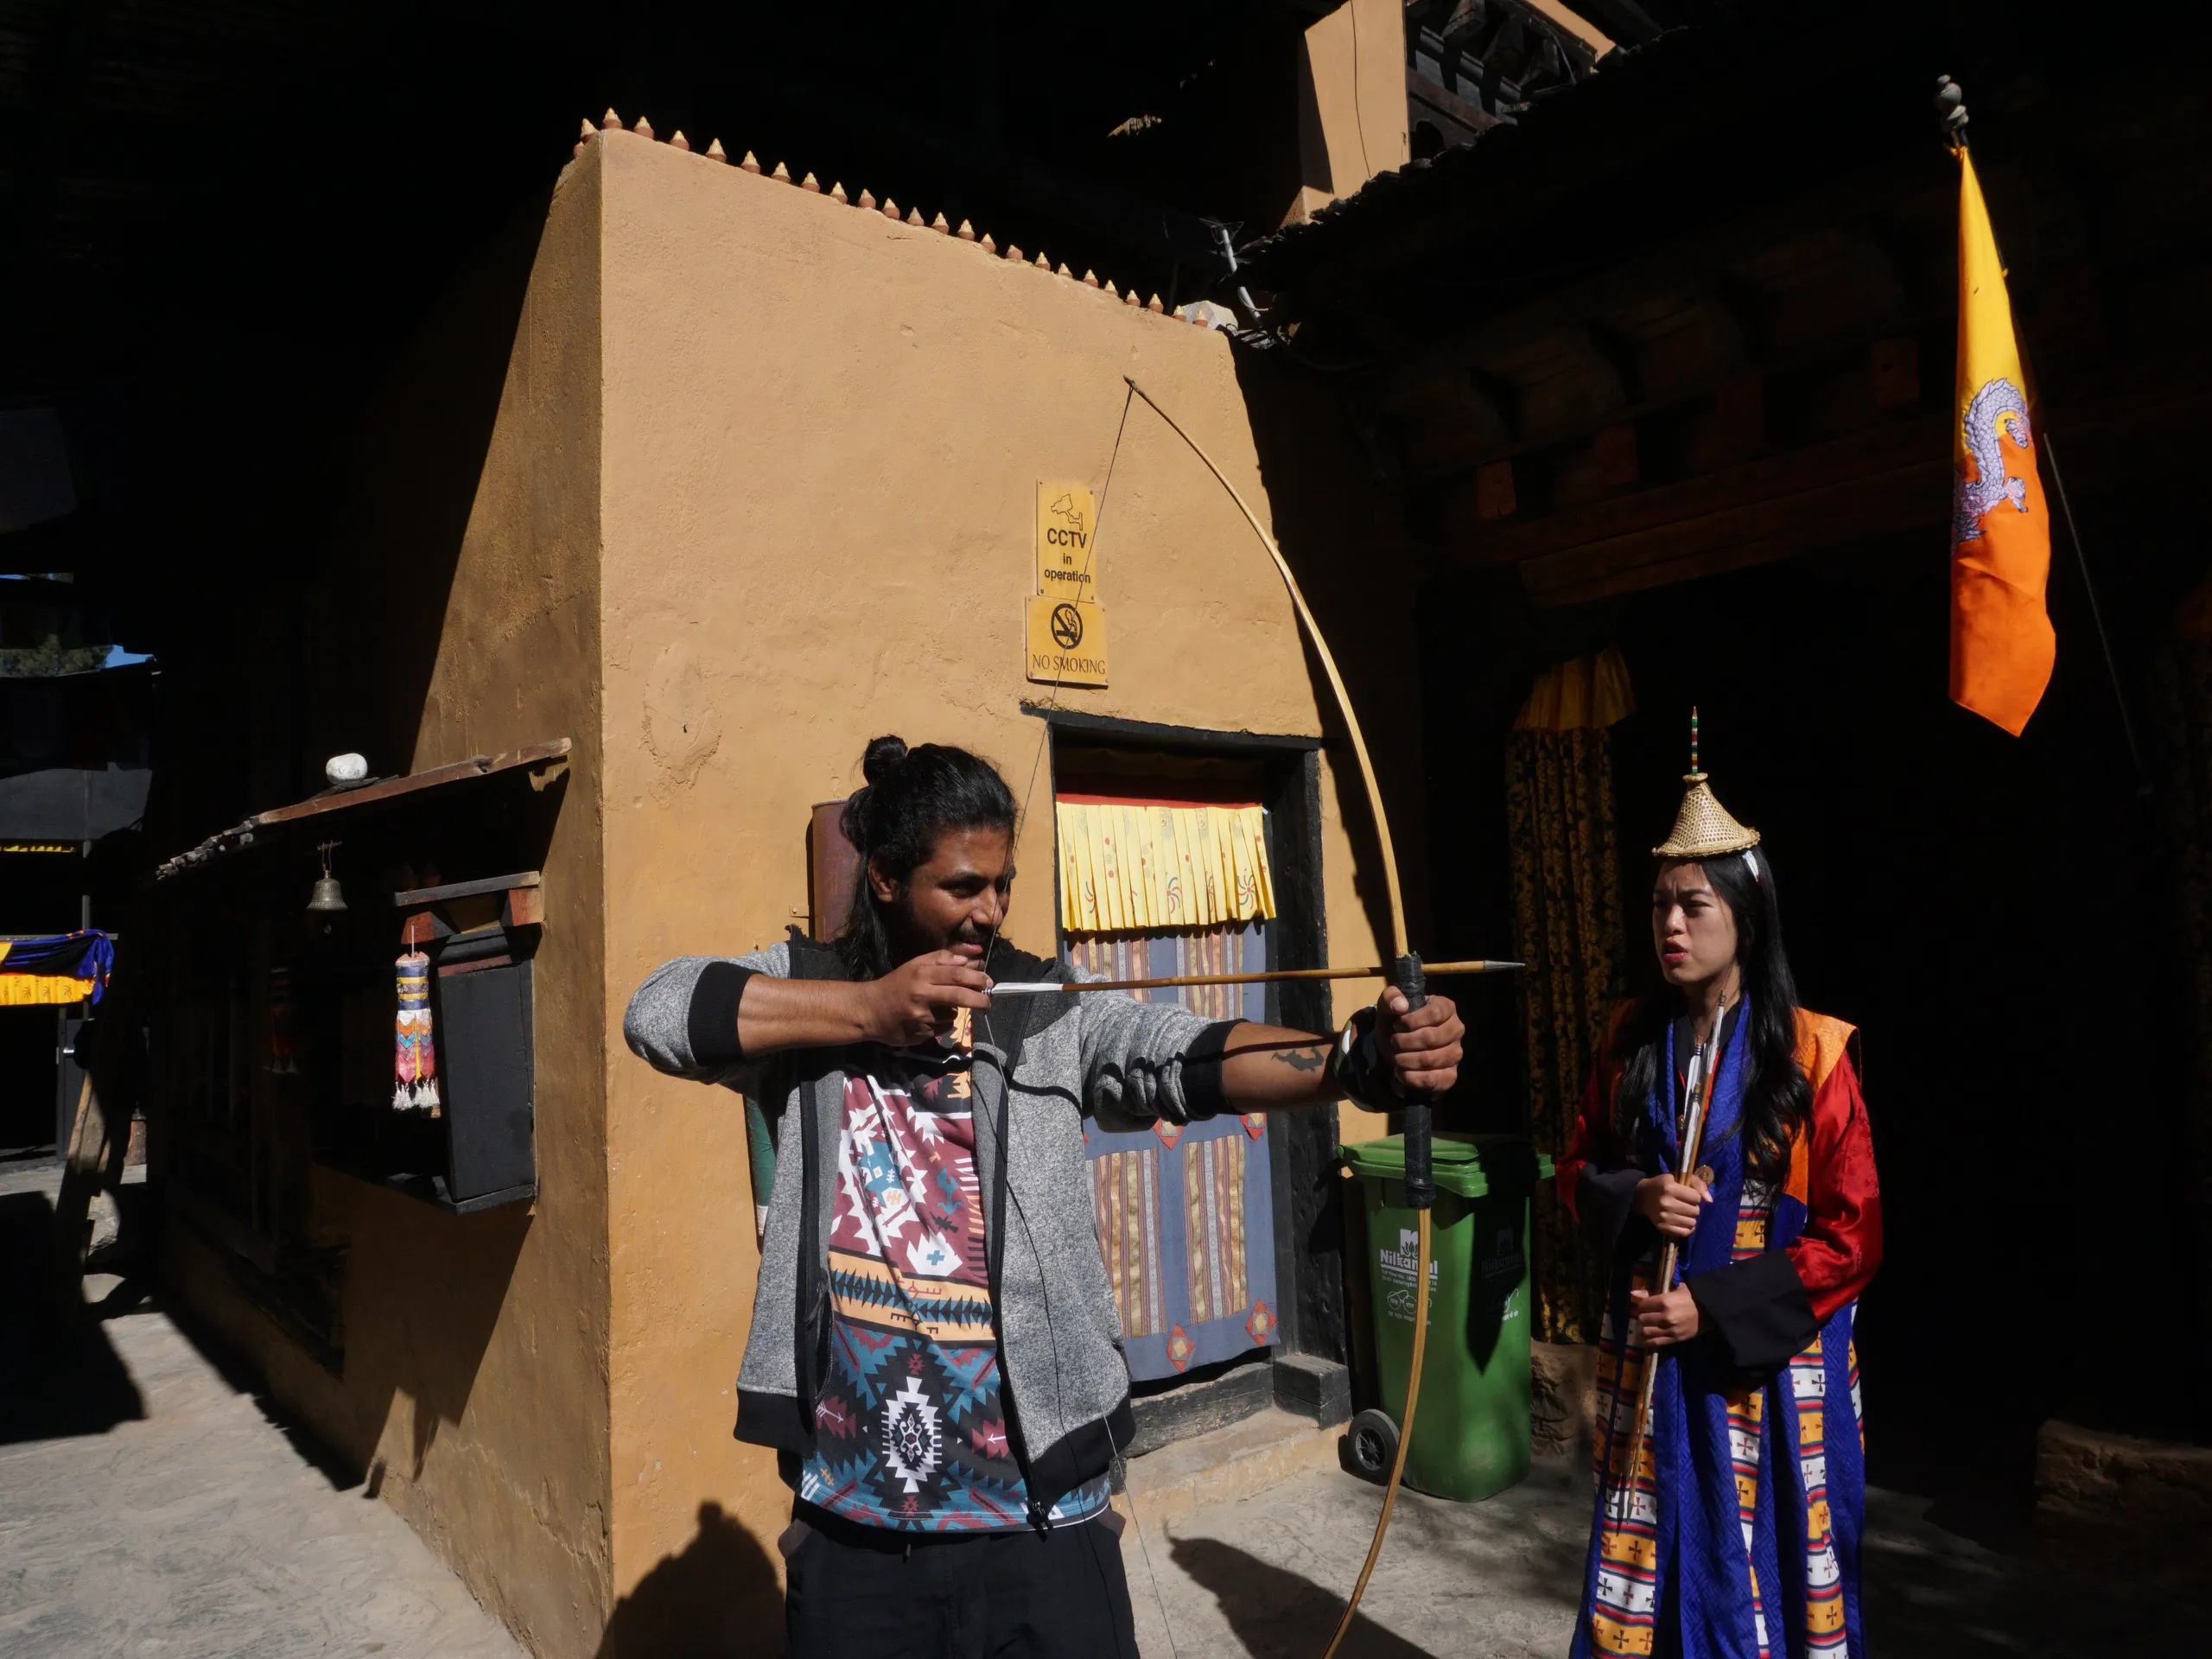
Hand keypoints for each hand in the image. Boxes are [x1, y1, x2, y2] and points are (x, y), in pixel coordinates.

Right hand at [862, 951, 992, 1045]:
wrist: (869, 1010)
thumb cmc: (895, 985)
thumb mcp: (914, 965)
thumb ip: (941, 960)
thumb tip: (967, 961)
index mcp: (922, 975)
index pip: (956, 975)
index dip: (977, 979)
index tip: (989, 983)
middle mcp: (922, 995)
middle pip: (959, 996)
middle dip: (979, 1000)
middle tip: (988, 1004)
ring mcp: (920, 1017)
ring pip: (951, 1016)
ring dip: (953, 1012)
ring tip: (936, 1008)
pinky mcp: (919, 1034)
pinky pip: (940, 1029)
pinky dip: (940, 1024)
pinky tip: (926, 1020)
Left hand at [1374, 988, 1463, 1096]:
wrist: (1394, 1046)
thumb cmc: (1396, 1022)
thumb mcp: (1388, 1006)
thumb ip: (1390, 998)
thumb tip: (1400, 1005)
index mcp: (1446, 1008)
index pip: (1435, 1014)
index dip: (1412, 1021)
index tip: (1397, 1025)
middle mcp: (1456, 1029)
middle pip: (1432, 1038)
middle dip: (1406, 1042)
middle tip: (1393, 1042)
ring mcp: (1456, 1053)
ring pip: (1433, 1059)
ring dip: (1407, 1060)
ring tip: (1395, 1058)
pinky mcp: (1451, 1074)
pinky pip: (1436, 1080)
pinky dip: (1413, 1078)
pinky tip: (1400, 1073)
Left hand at [1628, 1285, 1699, 1347]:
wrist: (1709, 1312)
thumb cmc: (1690, 1298)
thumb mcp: (1673, 1290)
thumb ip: (1651, 1293)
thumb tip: (1633, 1294)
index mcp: (1665, 1301)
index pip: (1643, 1305)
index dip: (1641, 1306)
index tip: (1644, 1306)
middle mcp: (1666, 1316)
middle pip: (1642, 1319)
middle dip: (1642, 1317)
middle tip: (1645, 1316)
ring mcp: (1670, 1329)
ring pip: (1646, 1331)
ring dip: (1643, 1329)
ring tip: (1645, 1326)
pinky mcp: (1674, 1339)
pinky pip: (1655, 1342)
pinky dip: (1646, 1341)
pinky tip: (1642, 1339)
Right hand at [1633, 1173, 1710, 1239]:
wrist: (1643, 1196)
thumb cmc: (1664, 1184)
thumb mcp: (1679, 1177)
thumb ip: (1698, 1184)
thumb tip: (1710, 1201)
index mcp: (1670, 1188)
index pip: (1696, 1197)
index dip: (1694, 1196)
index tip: (1687, 1194)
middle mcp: (1666, 1203)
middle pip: (1695, 1211)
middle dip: (1693, 1207)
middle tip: (1685, 1204)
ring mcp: (1664, 1217)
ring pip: (1692, 1222)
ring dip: (1691, 1218)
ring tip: (1684, 1212)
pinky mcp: (1663, 1227)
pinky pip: (1684, 1232)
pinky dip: (1687, 1228)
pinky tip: (1684, 1222)